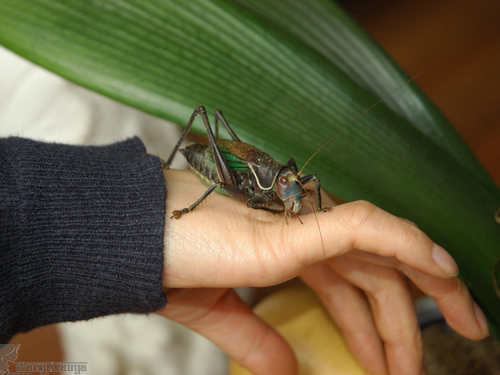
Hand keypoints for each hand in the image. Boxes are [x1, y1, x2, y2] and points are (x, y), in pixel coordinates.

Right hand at [157, 169, 488, 374]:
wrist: (133, 243)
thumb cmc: (169, 266)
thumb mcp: (221, 315)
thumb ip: (259, 338)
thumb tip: (287, 373)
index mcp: (287, 253)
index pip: (351, 284)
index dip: (381, 322)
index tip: (398, 364)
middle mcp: (301, 236)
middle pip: (377, 269)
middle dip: (420, 307)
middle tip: (464, 337)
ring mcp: (298, 229)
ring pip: (382, 250)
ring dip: (428, 285)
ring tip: (464, 326)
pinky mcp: (291, 229)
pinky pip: (363, 227)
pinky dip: (406, 241)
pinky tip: (443, 268)